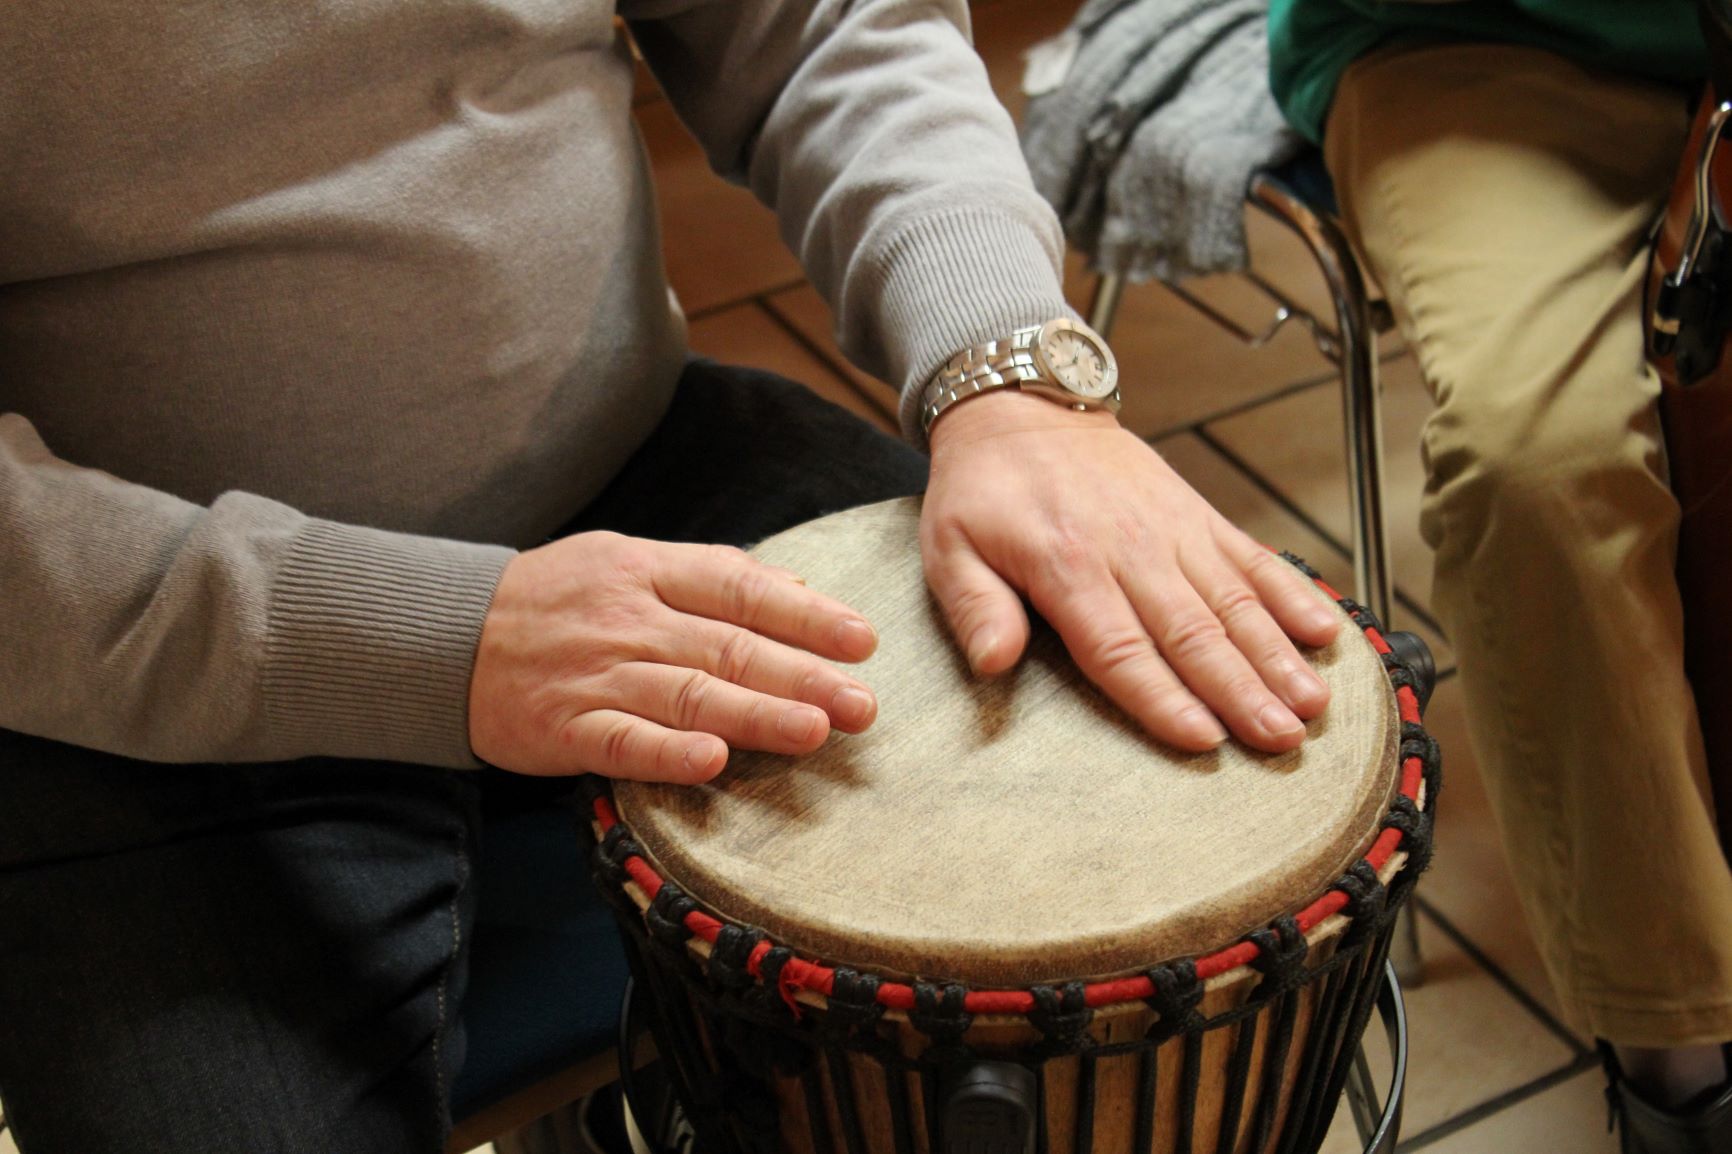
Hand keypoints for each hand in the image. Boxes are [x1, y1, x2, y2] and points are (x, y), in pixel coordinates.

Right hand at [469, 533, 879, 780]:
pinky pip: (621, 743)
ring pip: (687, 694)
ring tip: (815, 732)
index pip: (740, 589)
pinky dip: (667, 755)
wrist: (442, 635)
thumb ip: (710, 575)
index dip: (806, 615)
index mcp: (648, 571)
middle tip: (862, 704)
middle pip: (727, 646)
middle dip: (802, 675)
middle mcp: (628, 620)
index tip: (862, 641)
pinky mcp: (564, 728)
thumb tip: (798, 587)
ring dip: (755, 714)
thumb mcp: (628, 562)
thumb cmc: (555, 599)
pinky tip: (712, 764)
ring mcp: (595, 675)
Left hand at [921, 391, 1339, 752]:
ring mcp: (1172, 530)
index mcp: (1067, 567)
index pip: (1121, 648)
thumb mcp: (949, 546)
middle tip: (1280, 741)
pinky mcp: (1197, 515)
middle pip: (1193, 633)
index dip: (1163, 697)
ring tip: (1312, 704)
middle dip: (1241, 692)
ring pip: (1234, 601)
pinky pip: (1252, 557)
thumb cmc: (983, 489)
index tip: (1203, 740)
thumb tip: (993, 662)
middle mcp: (1130, 550)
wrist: (1023, 406)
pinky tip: (1324, 632)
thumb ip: (975, 606)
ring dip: (1277, 655)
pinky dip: (1291, 594)